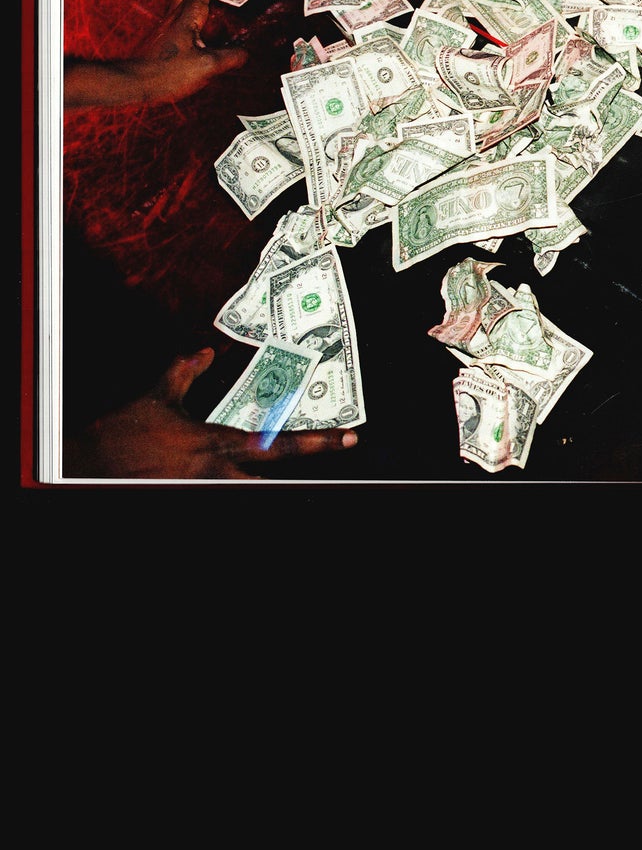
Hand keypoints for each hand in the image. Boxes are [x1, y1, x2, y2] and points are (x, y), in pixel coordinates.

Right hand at [63, 346, 359, 479]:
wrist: (86, 468)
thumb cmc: (123, 435)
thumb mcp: (156, 399)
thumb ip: (184, 374)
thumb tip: (206, 352)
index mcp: (213, 444)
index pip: (275, 445)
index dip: (315, 443)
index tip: (348, 439)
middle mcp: (215, 473)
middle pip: (274, 478)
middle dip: (304, 466)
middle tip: (340, 449)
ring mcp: (203, 491)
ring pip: (251, 491)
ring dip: (270, 480)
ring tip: (295, 471)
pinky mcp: (189, 497)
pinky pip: (225, 493)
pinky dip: (240, 483)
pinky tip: (248, 475)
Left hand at [64, 0, 249, 106]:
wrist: (133, 82)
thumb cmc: (166, 73)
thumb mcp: (206, 67)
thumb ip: (229, 57)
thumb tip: (246, 52)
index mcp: (188, 15)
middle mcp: (176, 13)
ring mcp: (168, 22)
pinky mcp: (164, 33)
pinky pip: (179, 3)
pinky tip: (197, 3)